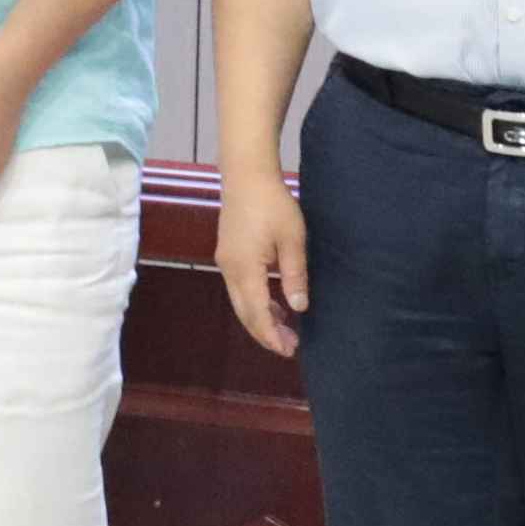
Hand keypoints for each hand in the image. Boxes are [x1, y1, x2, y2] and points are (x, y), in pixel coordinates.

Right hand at [217, 174, 310, 359]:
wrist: (247, 175)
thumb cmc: (273, 204)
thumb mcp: (293, 239)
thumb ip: (294, 275)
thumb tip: (298, 308)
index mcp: (245, 268)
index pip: (257, 313)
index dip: (272, 335)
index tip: (290, 350)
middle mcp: (230, 270)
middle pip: (244, 313)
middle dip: (265, 333)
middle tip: (290, 347)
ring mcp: (225, 262)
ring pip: (240, 302)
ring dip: (260, 319)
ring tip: (285, 330)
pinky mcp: (227, 254)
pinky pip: (239, 289)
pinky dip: (255, 303)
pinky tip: (273, 305)